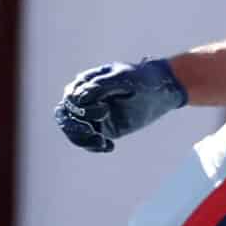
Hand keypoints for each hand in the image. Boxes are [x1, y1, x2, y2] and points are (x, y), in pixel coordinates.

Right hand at [58, 58, 185, 152]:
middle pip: (65, 116)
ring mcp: (93, 115)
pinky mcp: (103, 128)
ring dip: (82, 140)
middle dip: (75, 127)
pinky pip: (88, 141)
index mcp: (86, 83)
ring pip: (73, 131)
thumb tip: (77, 98)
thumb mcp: (122, 78)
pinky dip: (93, 147)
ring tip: (101, 142)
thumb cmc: (142, 79)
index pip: (70, 99)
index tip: (104, 110)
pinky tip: (109, 146)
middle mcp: (85, 99)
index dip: (80, 108)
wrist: (161, 89)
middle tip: (94, 132)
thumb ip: (99, 86)